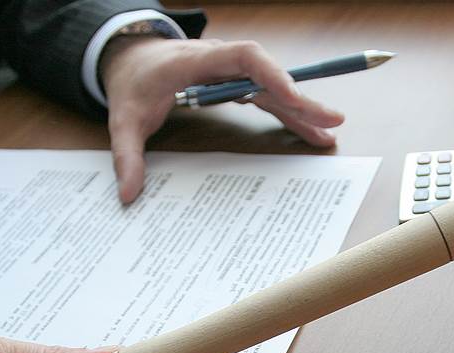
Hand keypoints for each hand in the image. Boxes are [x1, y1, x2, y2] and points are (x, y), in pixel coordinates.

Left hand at [101, 37, 345, 202]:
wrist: (132, 58)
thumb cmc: (133, 83)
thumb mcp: (122, 119)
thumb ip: (126, 155)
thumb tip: (128, 194)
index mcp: (197, 61)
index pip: (243, 57)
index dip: (270, 73)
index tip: (292, 95)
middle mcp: (222, 63)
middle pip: (268, 75)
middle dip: (300, 98)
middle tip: (331, 121)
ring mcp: (231, 74)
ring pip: (273, 88)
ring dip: (301, 109)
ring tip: (330, 133)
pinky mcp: (235, 84)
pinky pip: (267, 97)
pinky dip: (288, 113)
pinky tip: (310, 132)